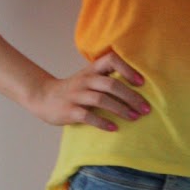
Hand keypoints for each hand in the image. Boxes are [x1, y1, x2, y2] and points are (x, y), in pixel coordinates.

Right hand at [29, 49, 149, 130]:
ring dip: (121, 110)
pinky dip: (102, 123)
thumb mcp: (89, 78)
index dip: (128, 69)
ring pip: (101, 99)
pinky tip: (114, 129)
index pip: (111, 60)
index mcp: (92, 70)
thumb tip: (138, 88)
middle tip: (146, 109)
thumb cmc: (74, 90)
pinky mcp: (69, 110)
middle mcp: (85, 80)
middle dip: (131, 97)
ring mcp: (76, 95)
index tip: (141, 83)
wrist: (43, 97)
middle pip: (111, 84)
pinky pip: (88, 116)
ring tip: (135, 118)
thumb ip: (107, 79)